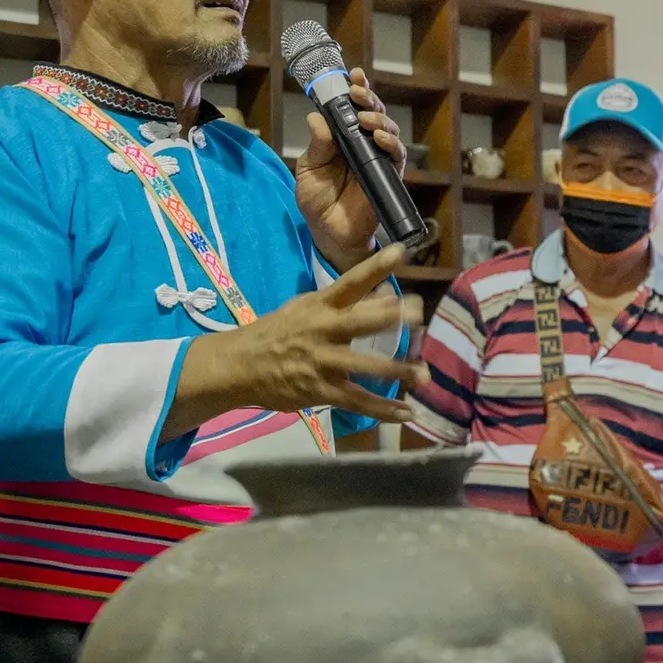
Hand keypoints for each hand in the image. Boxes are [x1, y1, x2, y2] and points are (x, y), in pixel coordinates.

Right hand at [170, 243, 425, 434]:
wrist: (239, 365)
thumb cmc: (278, 332)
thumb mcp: (305, 309)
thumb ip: (341, 303)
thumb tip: (382, 293)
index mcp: (320, 306)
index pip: (350, 281)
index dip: (375, 266)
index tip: (401, 250)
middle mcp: (323, 330)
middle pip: (361, 321)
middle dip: (390, 317)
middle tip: (419, 314)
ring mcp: (321, 362)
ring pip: (364, 365)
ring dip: (396, 370)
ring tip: (423, 375)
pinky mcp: (320, 390)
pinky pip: (357, 401)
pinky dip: (383, 409)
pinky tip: (406, 412)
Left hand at [294, 67, 408, 270]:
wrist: (329, 232)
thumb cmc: (317, 200)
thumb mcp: (308, 169)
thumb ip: (317, 145)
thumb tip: (316, 117)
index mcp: (342, 137)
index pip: (350, 107)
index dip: (355, 89)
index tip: (352, 75)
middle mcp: (362, 143)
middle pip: (373, 112)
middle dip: (368, 98)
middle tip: (357, 91)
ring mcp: (377, 158)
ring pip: (387, 129)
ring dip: (378, 119)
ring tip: (363, 119)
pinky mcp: (388, 175)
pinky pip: (396, 155)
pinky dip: (390, 143)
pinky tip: (377, 137)